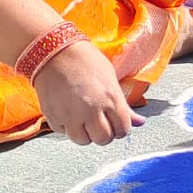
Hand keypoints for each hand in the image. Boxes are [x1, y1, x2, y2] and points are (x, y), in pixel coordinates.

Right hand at [31, 40, 145, 145]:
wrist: (53, 51)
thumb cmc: (84, 60)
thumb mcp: (110, 78)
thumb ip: (124, 105)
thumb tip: (140, 122)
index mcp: (110, 98)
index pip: (122, 129)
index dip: (121, 128)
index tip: (116, 124)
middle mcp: (91, 109)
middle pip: (104, 139)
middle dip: (104, 134)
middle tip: (100, 123)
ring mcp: (70, 115)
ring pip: (83, 140)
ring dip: (85, 133)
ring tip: (84, 118)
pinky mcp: (53, 116)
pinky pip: (64, 132)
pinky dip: (67, 127)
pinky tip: (69, 112)